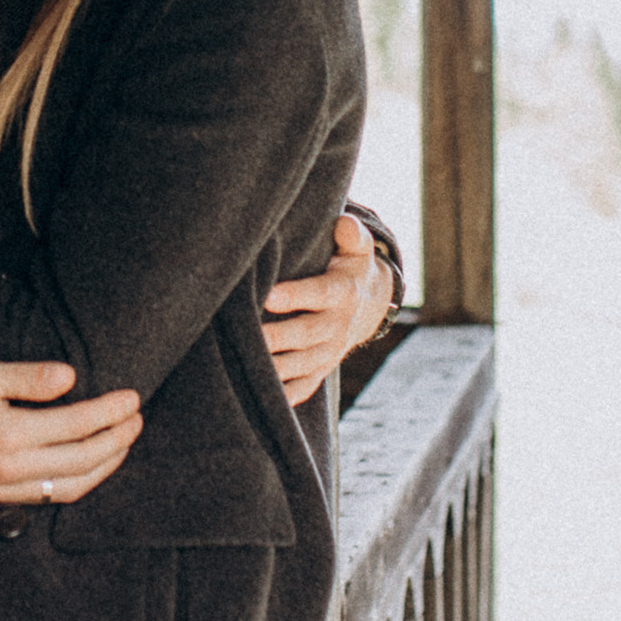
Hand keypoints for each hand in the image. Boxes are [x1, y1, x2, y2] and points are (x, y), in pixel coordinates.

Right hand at [0, 360, 142, 503]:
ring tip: (124, 442)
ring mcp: (9, 488)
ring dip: (107, 465)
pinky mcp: (6, 498)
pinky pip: (55, 497)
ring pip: (74, 486)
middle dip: (118, 439)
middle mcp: (12, 468)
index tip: (131, 398)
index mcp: (8, 434)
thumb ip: (27, 378)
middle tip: (136, 419)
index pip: (76, 425)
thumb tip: (70, 377)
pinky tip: (95, 464)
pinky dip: (83, 482)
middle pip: (83, 459)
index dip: (109, 412)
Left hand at [262, 214, 394, 406]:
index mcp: (343, 292)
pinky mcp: (322, 368)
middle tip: (252, 337)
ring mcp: (330, 351)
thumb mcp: (357, 248)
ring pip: (303, 363)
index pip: (319, 294)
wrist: (371, 304)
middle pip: (307, 334)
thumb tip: (345, 223)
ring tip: (249, 367)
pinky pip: (305, 385)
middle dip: (280, 337)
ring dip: (277, 368)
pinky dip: (287, 394)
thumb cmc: (351, 267)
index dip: (295, 296)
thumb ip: (353, 235)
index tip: (269, 296)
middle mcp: (338, 325)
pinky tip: (263, 397)